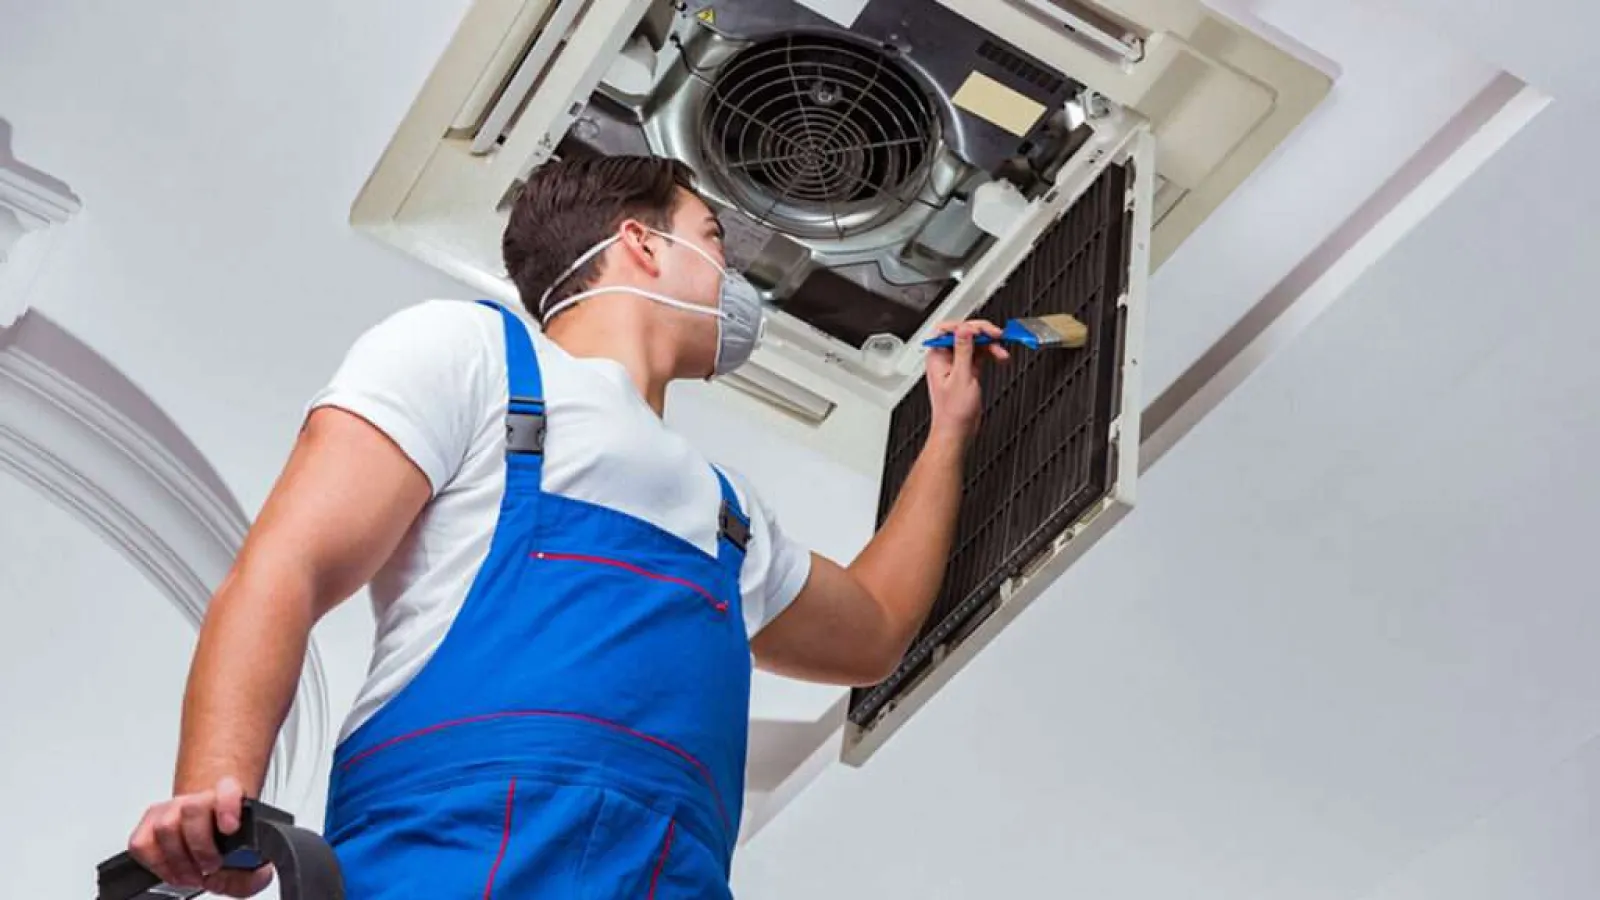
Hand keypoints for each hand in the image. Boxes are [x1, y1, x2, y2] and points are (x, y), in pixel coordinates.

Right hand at [127, 776, 274, 896]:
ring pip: (165, 826)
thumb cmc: (230, 846)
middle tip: (211, 867)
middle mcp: (198, 799)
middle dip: (200, 846)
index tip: (231, 827)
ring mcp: (170, 809)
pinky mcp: (147, 825)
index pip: (228, 789)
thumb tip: (236, 878)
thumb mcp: (251, 863)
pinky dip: (156, 864)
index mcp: (231, 798)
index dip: (228, 805)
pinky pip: (141, 843)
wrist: (211, 834)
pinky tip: (174, 871)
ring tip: (193, 875)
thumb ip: (253, 875)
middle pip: (192, 810)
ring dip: (178, 860)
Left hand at [924, 319, 1007, 445]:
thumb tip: (965, 329)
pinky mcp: (967, 370)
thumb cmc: (953, 412)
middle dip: (982, 333)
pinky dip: (991, 354)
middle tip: (998, 336)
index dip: (968, 326)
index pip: (950, 329)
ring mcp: (957, 364)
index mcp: (937, 356)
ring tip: (1002, 351)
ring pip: (975, 343)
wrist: (957, 431)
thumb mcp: (960, 377)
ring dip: (990, 345)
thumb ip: (963, 350)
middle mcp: (946, 357)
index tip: (983, 330)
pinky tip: (1000, 357)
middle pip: (965, 334)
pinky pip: (980, 354)